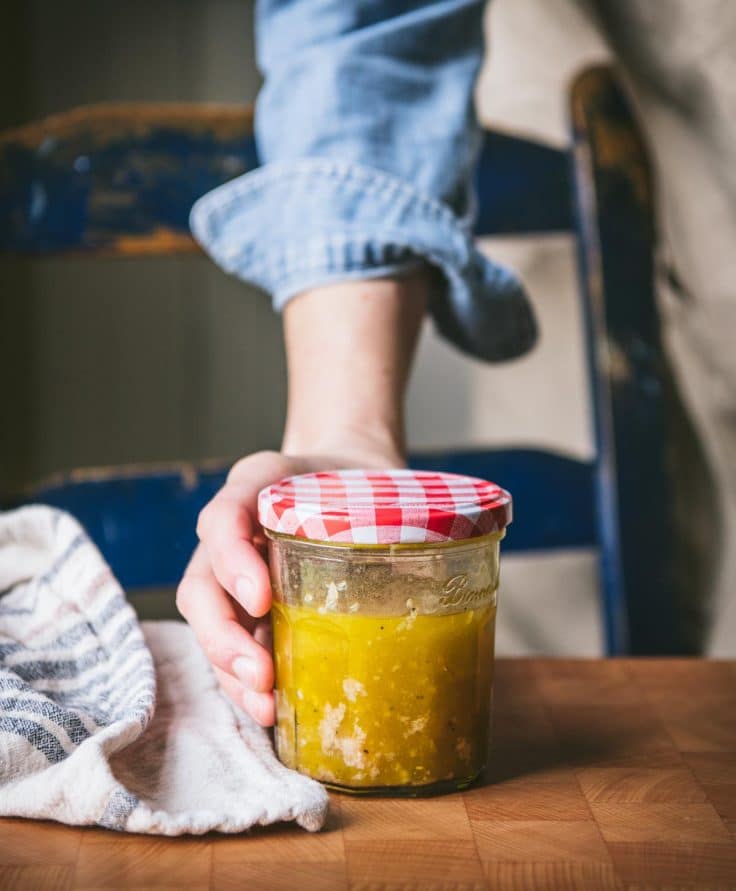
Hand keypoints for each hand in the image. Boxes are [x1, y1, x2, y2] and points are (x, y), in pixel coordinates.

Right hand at [178, 272, 425, 725]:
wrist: (346, 478)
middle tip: (261, 675)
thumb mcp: (365, 468)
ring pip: (211, 628)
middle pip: (201, 591)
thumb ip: (391, 490)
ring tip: (265, 706)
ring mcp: (237, 581)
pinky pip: (237, 647)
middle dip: (223, 640)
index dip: (233, 562)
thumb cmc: (352, 478)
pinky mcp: (255, 614)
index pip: (222, 522)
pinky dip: (245, 684)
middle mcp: (231, 543)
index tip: (262, 597)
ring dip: (230, 672)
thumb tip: (464, 536)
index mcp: (249, 498)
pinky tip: (273, 714)